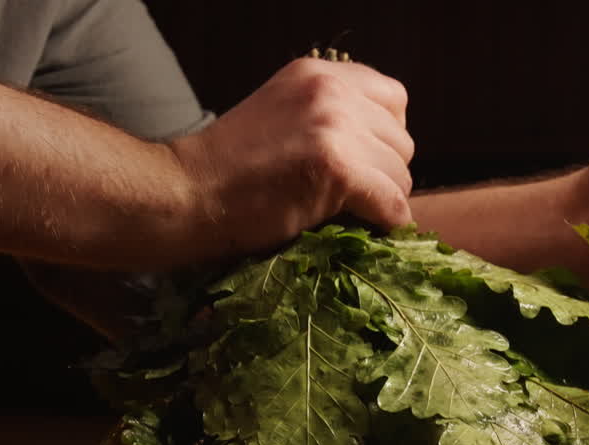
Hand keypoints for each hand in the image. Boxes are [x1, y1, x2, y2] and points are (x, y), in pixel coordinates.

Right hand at [169, 57, 414, 256]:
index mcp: (319, 73)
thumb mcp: (284, 115)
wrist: (186, 192)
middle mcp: (332, 91)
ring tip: (349, 211)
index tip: (364, 161)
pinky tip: (366, 227)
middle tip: (354, 195)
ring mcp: (336, 127)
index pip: (394, 99)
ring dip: (384, 199)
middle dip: (385, 172)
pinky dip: (386, 221)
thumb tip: (386, 152)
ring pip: (401, 174)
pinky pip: (393, 203)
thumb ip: (332, 118)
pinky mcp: (338, 168)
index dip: (385, 137)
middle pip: (402, 139)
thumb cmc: (229, 168)